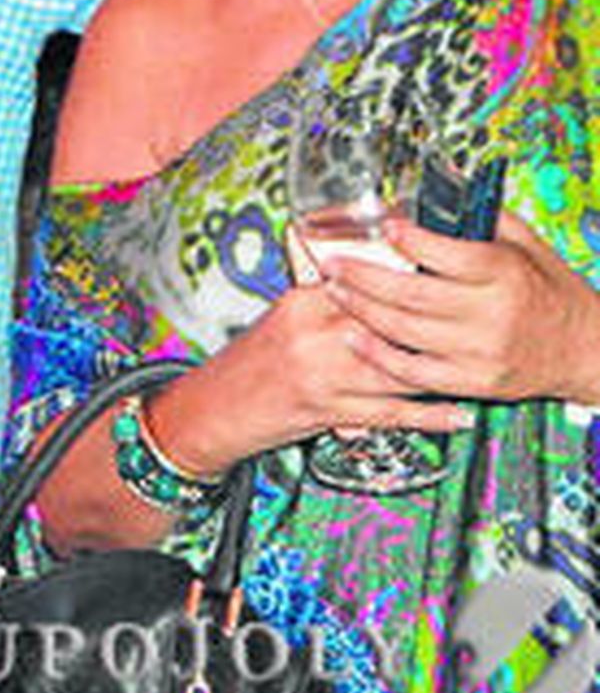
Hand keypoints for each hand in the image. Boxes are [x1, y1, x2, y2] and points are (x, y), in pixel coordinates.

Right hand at [155, 282, 464, 478]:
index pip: (362, 285)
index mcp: (301, 304)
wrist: (214, 410)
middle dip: (431, 322)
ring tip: (478, 364)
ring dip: (440, 368)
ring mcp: (324, 377)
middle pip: (386, 323)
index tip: (441, 275)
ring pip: (396, 368)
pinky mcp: (331, 414)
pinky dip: (429, 416)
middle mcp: (314, 336)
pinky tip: (457, 413)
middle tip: (473, 315)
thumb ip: (323, 300)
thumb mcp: (283, 319)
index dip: (404, 280)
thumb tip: (368, 284)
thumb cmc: (250, 364)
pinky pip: (391, 415)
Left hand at [324, 211, 599, 403]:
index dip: (406, 239)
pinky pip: (415, 372)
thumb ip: (477, 215)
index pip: (443, 254)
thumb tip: (433, 182)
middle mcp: (491, 315)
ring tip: (332, 289)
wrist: (585, 349)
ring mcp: (480, 354)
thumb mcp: (523, 241)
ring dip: (361, 310)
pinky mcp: (473, 383)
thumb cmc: (548, 287)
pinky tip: (354, 336)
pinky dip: (380, 355)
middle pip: (411, 294)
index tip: (380, 225)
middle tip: (331, 262)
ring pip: (405, 332)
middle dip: (362, 276)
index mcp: (503, 274)